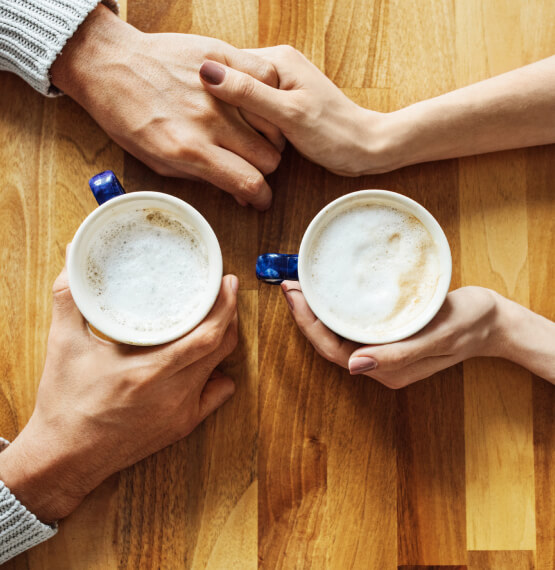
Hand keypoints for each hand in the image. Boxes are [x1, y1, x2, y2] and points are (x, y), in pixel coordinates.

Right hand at [0, 261, 238, 522]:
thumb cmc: (64, 404)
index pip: (207, 335)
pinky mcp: (183, 425)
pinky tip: (208, 361)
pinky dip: (219, 373)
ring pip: (221, 366)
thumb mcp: (63, 346)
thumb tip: (72, 261)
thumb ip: (70, 300)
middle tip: (224, 290)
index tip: (226, 283)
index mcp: (149, 370)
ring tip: (217, 316)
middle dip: (229, 314)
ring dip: (223, 339)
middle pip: (221, 346)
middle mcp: (174, 392)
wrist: (65, 459)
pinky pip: (216, 394)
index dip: (225, 306)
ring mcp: (182, 411)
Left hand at [51, 5, 284, 209]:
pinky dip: (267, 93)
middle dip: (263, 167)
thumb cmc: (128, 117)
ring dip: (268, 134)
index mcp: (190, 151)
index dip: (261, 197)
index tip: (261, 198)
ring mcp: (217, 87)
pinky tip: (255, 102)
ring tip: (253, 134)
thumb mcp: (159, 162)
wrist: (108, 65)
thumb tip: (239, 191)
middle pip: (268, 156)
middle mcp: (209, 120)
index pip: (249, 182)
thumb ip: (204, 178)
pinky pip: (266, 78)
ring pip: (273, 122)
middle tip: (251, 163)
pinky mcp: (220, 56)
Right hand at [199, 45, 394, 175]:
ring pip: (242, 101)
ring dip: (237, 122)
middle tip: (225, 136)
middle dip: (227, 112)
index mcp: (278, 60)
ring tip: (238, 142)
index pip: (229, 67)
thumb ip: (250, 95)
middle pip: (234, 84)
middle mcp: (277, 66)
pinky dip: (249, 128)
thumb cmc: (334, 133)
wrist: (364, 148)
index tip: (208, 117)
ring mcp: (280, 85)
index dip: (215, 94)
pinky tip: (248, 143)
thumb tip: (209, 74)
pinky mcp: (282, 103)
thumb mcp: (289, 115)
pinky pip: (254, 111)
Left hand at [280, 283, 507, 388]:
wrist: (493, 322)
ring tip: (301, 286)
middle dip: (305, 316)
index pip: (333, 350)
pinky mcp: (388, 339)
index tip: (293, 294)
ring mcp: (383, 353)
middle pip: (329, 344)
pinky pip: (351, 329)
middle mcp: (380, 365)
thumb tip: (355, 366)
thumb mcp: (439, 336)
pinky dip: (334, 311)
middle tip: (290, 284)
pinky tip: (327, 295)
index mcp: (389, 370)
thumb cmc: (470, 324)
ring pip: (337, 336)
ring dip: (316, 313)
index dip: (308, 324)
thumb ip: (399, 354)